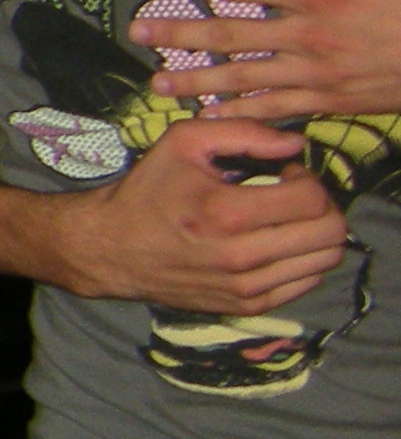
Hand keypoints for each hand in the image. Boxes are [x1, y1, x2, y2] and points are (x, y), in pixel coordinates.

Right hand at [39, 117, 345, 312]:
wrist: (108, 249)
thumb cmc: (147, 191)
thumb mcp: (183, 142)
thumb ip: (243, 132)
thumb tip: (296, 145)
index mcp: (226, 213)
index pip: (312, 199)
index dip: (308, 178)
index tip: (284, 173)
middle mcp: (241, 257)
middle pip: (330, 233)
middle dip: (321, 206)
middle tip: (293, 196)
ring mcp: (246, 287)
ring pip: (324, 260)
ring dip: (315, 233)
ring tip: (285, 220)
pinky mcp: (246, 306)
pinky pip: (306, 283)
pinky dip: (302, 259)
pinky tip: (273, 243)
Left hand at [140, 0, 400, 120]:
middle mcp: (311, 37)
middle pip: (229, 36)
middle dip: (178, 34)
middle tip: (137, 34)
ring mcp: (322, 75)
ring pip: (246, 79)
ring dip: (198, 81)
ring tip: (157, 83)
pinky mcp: (337, 102)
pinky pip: (280, 108)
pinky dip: (244, 111)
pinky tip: (215, 113)